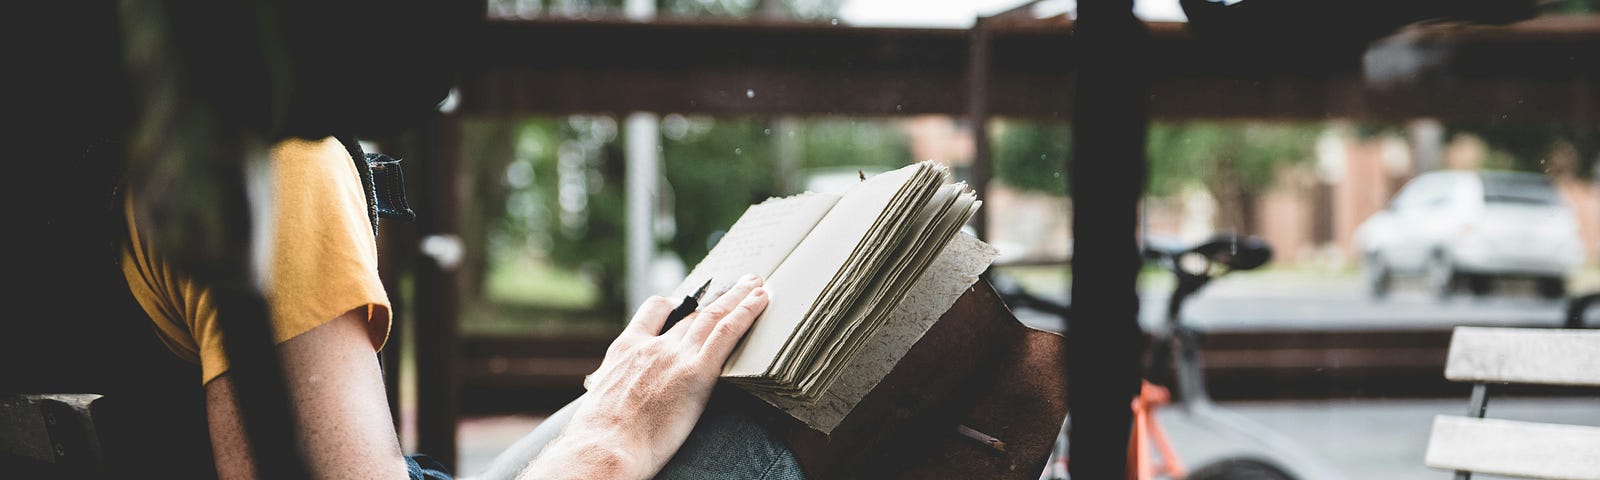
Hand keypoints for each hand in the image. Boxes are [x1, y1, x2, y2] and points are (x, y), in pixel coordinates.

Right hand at [520, 274, 768, 479]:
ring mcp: (674, 356)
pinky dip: (746, 312)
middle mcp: (651, 345)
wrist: (603, 449)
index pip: (653, 311)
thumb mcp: (600, 401)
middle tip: (738, 283)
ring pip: (713, 316)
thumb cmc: (599, 440)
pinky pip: (726, 333)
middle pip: (691, 312)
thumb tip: (625, 401)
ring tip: (757, 284)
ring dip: (738, 296)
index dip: (676, 302)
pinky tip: (761, 300)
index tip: (691, 299)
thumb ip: (619, 388)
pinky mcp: (696, 373)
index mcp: (625, 349)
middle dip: (717, 297)